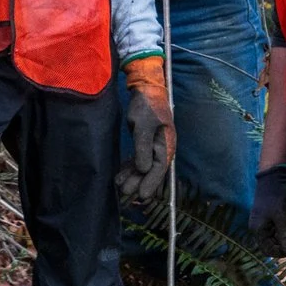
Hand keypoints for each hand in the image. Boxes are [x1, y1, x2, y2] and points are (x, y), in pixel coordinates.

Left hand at [117, 56, 175, 205]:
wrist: (146, 89)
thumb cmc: (147, 106)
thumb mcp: (143, 126)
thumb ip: (144, 147)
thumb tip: (144, 169)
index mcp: (166, 145)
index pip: (159, 169)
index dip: (150, 183)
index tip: (142, 195)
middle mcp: (161, 148)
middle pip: (151, 171)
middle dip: (138, 184)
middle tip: (125, 195)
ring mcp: (153, 146)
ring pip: (143, 167)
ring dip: (133, 178)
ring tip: (120, 188)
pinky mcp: (145, 143)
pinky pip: (138, 160)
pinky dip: (130, 169)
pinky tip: (120, 176)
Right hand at [249, 165, 285, 256]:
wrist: (271, 179)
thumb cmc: (275, 198)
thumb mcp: (282, 218)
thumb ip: (284, 236)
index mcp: (258, 231)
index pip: (269, 250)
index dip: (282, 253)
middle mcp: (257, 229)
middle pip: (271, 246)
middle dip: (285, 247)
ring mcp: (261, 224)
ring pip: (273, 239)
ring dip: (285, 240)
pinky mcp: (266, 219)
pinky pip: (274, 231)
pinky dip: (283, 233)